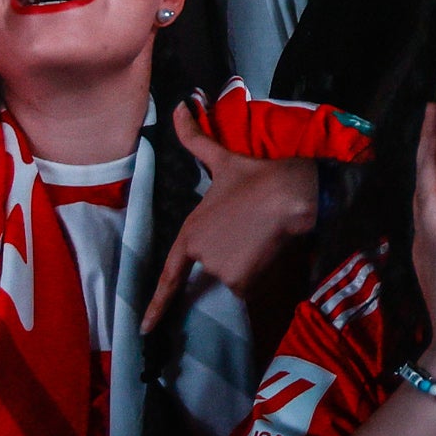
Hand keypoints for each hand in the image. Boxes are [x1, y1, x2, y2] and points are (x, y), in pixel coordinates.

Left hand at [146, 106, 323, 324]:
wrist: (290, 193)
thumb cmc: (255, 176)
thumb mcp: (221, 158)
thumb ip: (195, 139)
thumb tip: (178, 105)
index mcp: (190, 234)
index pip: (168, 276)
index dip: (156, 305)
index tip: (145, 329)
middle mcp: (200, 256)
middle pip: (213, 270)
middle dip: (230, 257)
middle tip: (248, 236)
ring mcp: (220, 272)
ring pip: (234, 279)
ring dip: (247, 266)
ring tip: (261, 240)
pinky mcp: (243, 283)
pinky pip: (250, 288)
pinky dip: (259, 275)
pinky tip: (268, 253)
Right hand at [408, 111, 435, 392]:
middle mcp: (431, 235)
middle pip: (428, 179)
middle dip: (430, 147)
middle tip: (434, 112)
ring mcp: (428, 235)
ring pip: (424, 177)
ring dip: (427, 145)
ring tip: (430, 114)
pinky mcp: (434, 237)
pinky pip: (427, 188)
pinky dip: (428, 160)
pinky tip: (432, 136)